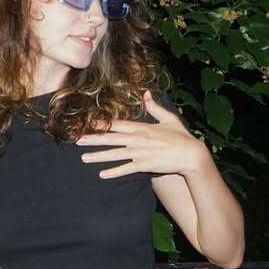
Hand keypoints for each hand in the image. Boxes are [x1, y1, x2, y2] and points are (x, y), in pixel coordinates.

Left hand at [77, 90, 205, 177]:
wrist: (191, 155)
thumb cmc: (181, 136)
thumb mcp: (169, 118)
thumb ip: (154, 107)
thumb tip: (146, 93)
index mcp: (142, 128)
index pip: (118, 125)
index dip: (102, 124)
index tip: (88, 123)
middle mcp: (138, 140)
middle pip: (111, 139)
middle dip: (93, 140)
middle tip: (77, 141)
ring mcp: (141, 153)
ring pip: (115, 155)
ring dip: (99, 157)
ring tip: (84, 158)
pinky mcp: (145, 165)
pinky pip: (126, 169)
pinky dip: (114, 172)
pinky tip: (102, 175)